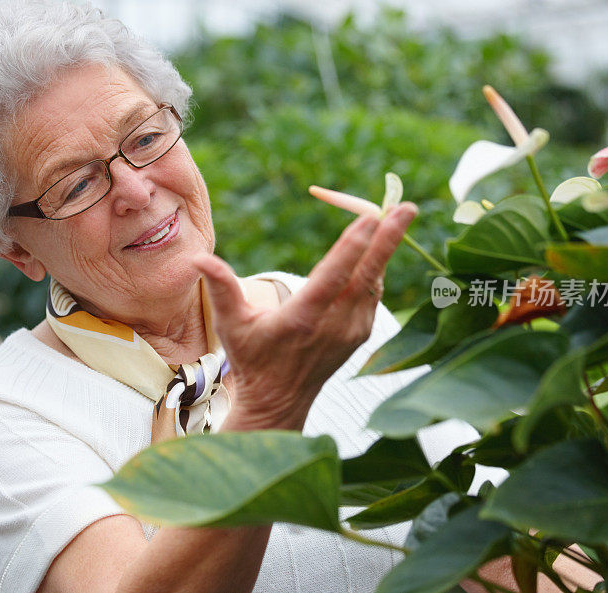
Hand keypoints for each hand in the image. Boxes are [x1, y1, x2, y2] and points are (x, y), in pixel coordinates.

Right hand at [192, 202, 417, 429]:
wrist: (280, 401)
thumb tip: (200, 257)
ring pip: (375, 282)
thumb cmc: (252, 359)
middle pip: (366, 275)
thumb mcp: (231, 325)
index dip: (353, 247)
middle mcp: (333, 326)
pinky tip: (383, 245)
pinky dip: (379, 267)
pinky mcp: (360, 333)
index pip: (332, 278)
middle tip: (408, 207)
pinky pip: (374, 293)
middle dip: (388, 239)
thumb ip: (221, 288)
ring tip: (401, 214)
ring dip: (388, 248)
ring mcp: (351, 331)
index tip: (370, 217)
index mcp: (301, 320)